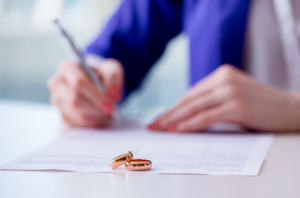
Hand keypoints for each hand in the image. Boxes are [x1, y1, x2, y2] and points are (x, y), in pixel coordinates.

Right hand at [47, 58, 123, 127]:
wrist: (98, 86)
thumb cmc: (102, 76)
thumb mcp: (112, 69)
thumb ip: (113, 76)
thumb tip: (111, 93)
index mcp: (67, 68)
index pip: (78, 82)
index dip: (96, 95)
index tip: (110, 103)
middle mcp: (57, 83)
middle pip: (74, 100)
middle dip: (96, 108)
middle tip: (110, 110)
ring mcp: (57, 101)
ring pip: (76, 114)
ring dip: (96, 116)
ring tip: (107, 112)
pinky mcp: (62, 115)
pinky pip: (77, 124)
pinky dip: (92, 123)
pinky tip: (99, 116)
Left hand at [149, 64, 299, 131]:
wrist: (293, 109)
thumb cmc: (262, 106)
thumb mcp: (234, 97)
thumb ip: (214, 101)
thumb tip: (187, 116)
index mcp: (222, 74)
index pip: (191, 93)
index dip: (173, 106)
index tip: (161, 117)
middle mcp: (224, 79)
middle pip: (189, 99)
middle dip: (169, 114)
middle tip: (153, 125)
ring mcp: (230, 91)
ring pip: (194, 107)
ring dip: (174, 120)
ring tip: (161, 129)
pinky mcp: (236, 105)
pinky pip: (206, 117)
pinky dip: (190, 125)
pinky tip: (178, 131)